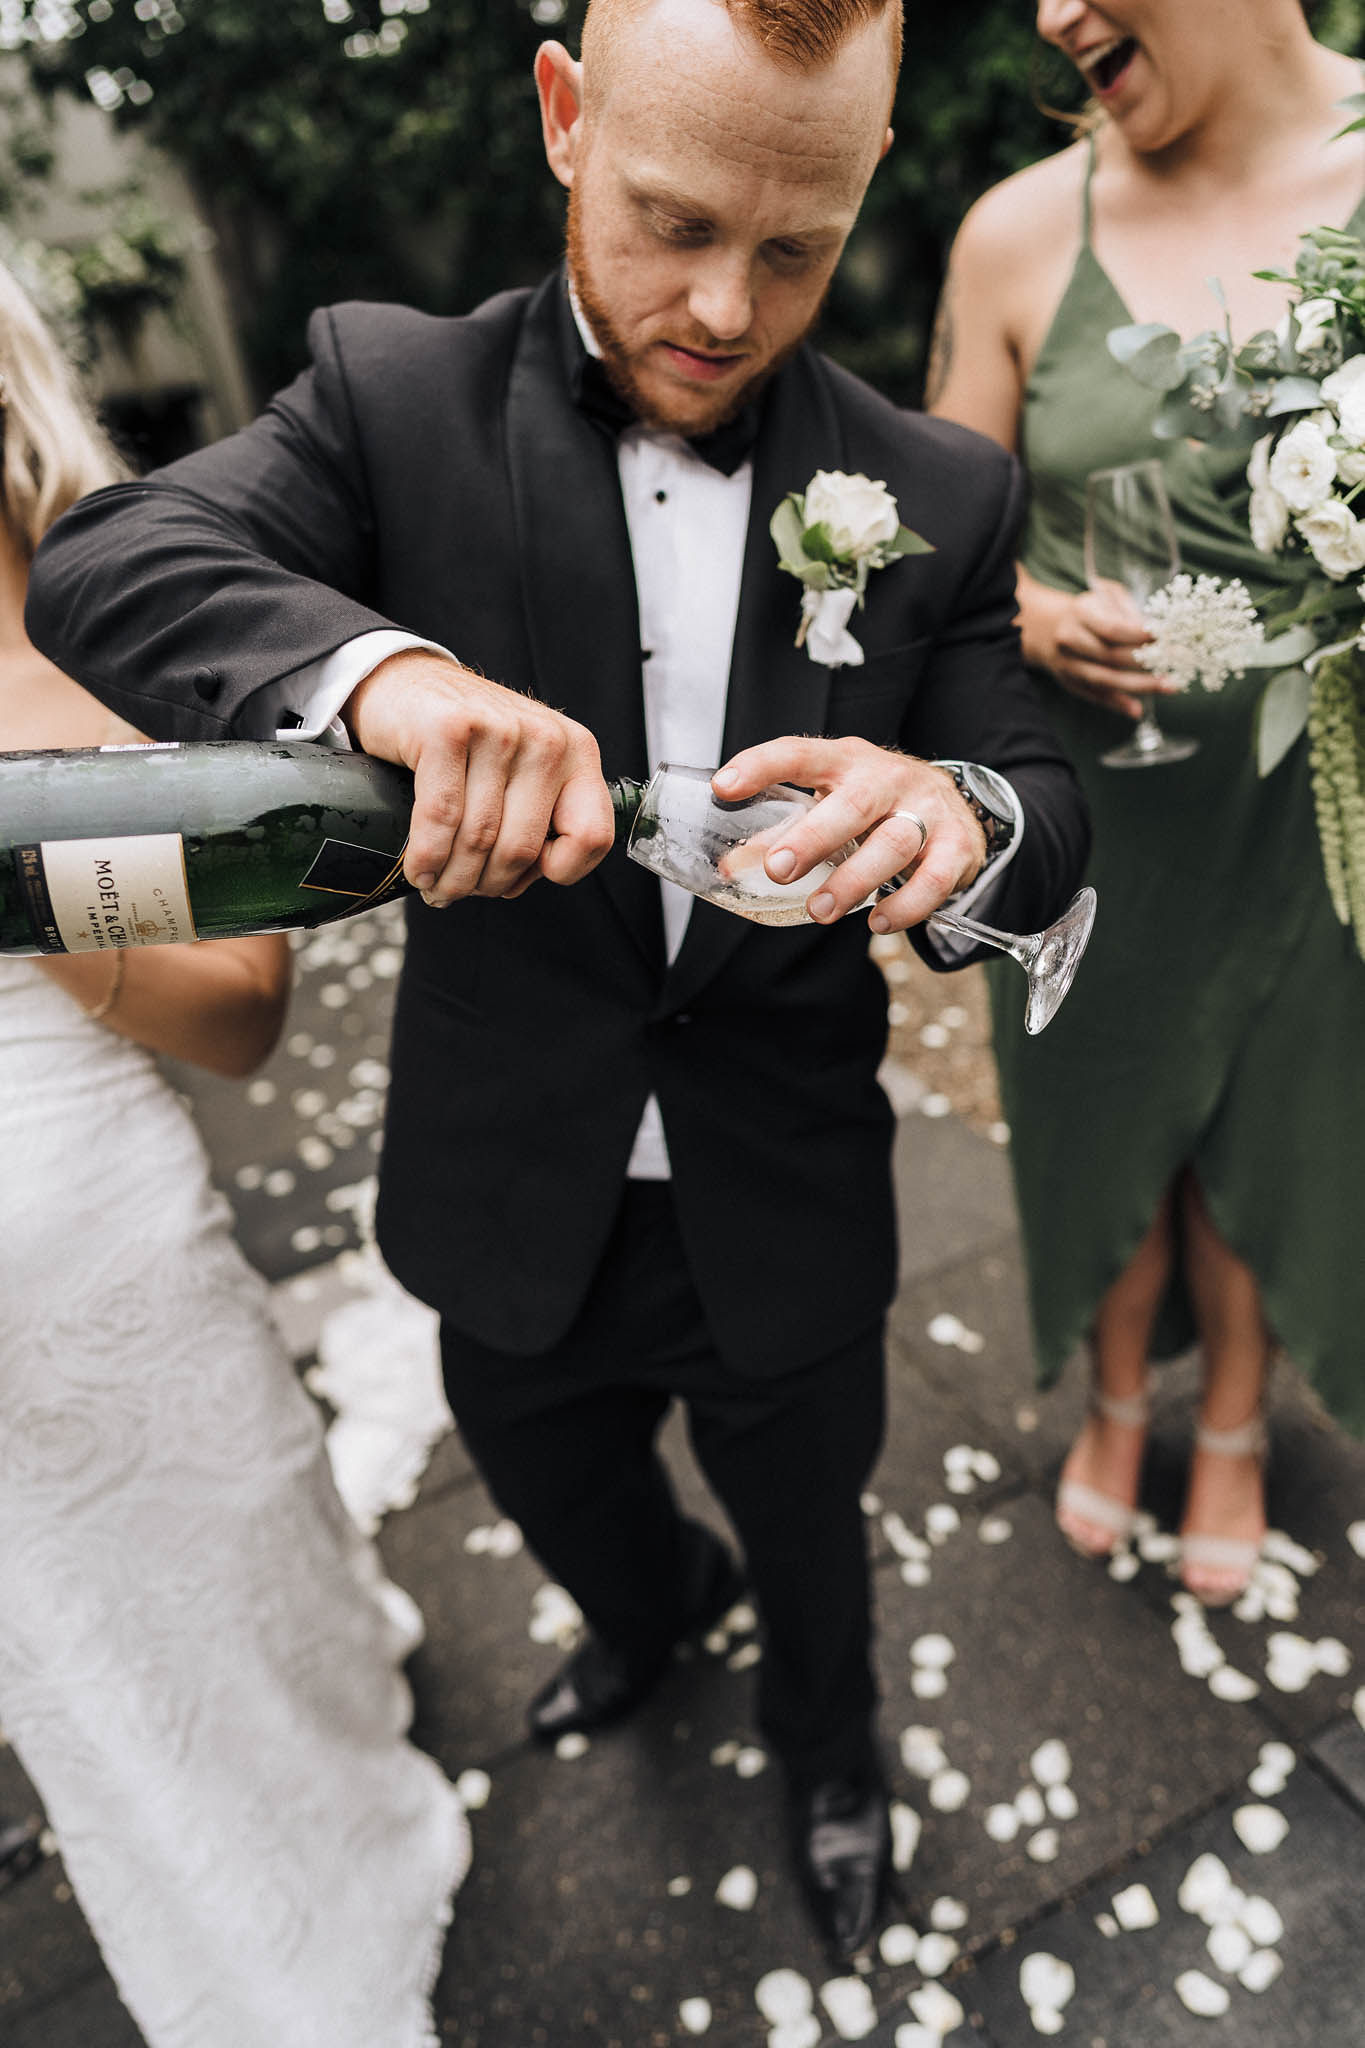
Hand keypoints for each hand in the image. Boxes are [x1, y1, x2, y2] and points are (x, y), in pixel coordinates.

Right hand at [345, 650, 614, 902]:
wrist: (407, 683)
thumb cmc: (467, 742)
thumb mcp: (523, 770)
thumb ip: (540, 815)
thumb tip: (520, 880)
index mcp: (578, 752)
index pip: (593, 835)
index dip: (561, 871)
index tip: (525, 876)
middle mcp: (546, 738)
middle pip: (523, 849)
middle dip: (487, 886)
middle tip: (461, 891)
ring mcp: (499, 730)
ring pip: (479, 839)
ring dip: (452, 879)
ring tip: (436, 888)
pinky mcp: (448, 729)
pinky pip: (441, 817)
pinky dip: (427, 856)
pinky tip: (418, 869)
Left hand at [712, 736, 986, 934]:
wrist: (955, 805)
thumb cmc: (875, 806)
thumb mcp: (830, 803)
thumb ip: (783, 833)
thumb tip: (730, 868)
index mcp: (846, 761)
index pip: (800, 754)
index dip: (761, 766)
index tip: (724, 787)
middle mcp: (888, 779)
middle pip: (853, 803)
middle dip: (813, 838)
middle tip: (778, 870)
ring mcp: (927, 810)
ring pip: (893, 843)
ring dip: (853, 881)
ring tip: (819, 911)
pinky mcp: (957, 845)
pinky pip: (933, 879)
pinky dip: (905, 906)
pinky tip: (878, 922)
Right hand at [1022, 577, 1175, 719]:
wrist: (1047, 627)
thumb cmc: (1088, 609)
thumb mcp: (1106, 595)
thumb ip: (1128, 610)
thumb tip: (1157, 630)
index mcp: (1080, 614)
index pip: (1112, 628)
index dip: (1140, 636)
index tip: (1167, 637)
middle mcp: (1070, 640)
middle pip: (1111, 656)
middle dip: (1147, 661)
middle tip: (1180, 662)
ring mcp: (1068, 665)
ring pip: (1105, 679)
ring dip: (1139, 685)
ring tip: (1169, 686)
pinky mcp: (1070, 683)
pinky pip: (1095, 696)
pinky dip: (1117, 704)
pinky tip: (1137, 710)